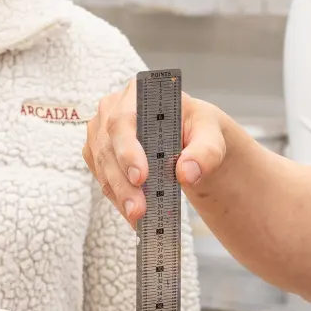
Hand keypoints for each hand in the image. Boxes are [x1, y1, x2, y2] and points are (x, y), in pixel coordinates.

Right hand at [83, 79, 230, 225]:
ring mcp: (101, 131)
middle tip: (138, 210)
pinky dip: (118, 198)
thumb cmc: (200, 130)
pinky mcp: (98, 153)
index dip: (128, 149)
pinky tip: (134, 215)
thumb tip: (187, 173)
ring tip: (138, 218)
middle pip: (108, 147)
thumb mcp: (212, 137)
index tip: (141, 177)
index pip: (124, 119)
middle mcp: (112, 108)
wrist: (191, 139)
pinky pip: (103, 178)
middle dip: (123, 183)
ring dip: (119, 195)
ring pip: (103, 167)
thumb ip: (205, 152)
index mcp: (138, 93)